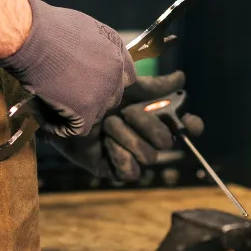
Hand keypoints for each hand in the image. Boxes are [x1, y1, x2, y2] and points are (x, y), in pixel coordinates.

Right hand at [0, 0, 136, 136]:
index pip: (126, 77)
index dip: (107, 84)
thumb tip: (84, 61)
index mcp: (117, 50)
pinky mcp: (86, 110)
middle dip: (91, 100)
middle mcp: (116, 72)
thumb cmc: (47, 26)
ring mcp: (103, 93)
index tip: (87, 86)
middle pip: (111, 98)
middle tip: (65, 97)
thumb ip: (92, 48)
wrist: (33, 36)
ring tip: (48, 104)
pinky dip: (59, 127)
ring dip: (74, 114)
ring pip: (94, 115)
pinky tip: (42, 115)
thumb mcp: (82, 28)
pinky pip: (76, 129)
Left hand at [46, 71, 204, 180]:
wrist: (58, 100)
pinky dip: (119, 156)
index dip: (192, 126)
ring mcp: (128, 153)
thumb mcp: (123, 82)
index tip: (190, 121)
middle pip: (166, 141)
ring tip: (106, 124)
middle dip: (144, 124)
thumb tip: (181, 77)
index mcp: (149, 114)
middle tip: (121, 112)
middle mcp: (142, 135)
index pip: (184, 126)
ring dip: (127, 137)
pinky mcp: (111, 169)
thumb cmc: (89, 87)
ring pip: (149, 157)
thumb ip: (153, 84)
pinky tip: (105, 144)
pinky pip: (130, 173)